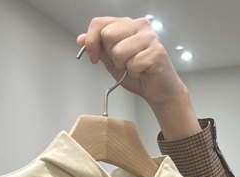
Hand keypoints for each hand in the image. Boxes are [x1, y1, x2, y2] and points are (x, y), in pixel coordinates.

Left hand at [78, 16, 200, 140]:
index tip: (94, 57)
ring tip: (134, 67)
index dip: (92, 42)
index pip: (99, 23)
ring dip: (123, 66)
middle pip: (108, 35)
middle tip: (124, 63)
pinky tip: (143, 71)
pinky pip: (133, 64)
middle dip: (112, 56)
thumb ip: (98, 48)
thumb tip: (81, 39)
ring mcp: (149, 37)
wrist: (159, 90)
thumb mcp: (112, 61)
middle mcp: (139, 25)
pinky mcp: (156, 52)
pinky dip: (135, 73)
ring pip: (119, 51)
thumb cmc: (139, 74)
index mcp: (127, 24)